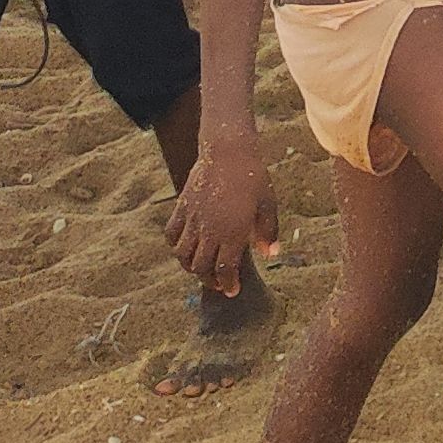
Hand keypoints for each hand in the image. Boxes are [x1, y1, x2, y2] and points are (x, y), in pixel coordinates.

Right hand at [164, 135, 277, 302]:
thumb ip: (268, 232)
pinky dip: (176, 246)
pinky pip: (171, 235)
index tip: (232, 291)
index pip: (225, 270)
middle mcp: (209, 231)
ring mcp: (192, 220)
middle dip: (209, 280)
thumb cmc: (253, 178)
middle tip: (218, 283)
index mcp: (232, 233)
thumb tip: (271, 254)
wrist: (228, 152)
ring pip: (183, 255)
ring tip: (201, 268)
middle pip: (201, 267)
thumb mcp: (268, 205)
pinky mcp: (181, 209)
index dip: (227, 284)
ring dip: (190, 267)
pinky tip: (185, 247)